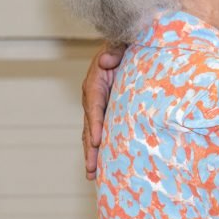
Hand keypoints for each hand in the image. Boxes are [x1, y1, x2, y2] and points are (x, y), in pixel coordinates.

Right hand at [82, 42, 124, 179]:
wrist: (128, 44)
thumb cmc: (126, 45)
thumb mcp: (121, 44)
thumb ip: (114, 50)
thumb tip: (106, 59)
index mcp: (95, 82)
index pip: (94, 105)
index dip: (95, 123)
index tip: (97, 141)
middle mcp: (93, 97)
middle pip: (90, 125)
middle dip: (90, 148)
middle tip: (91, 170)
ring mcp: (98, 106)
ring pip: (92, 133)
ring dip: (92, 154)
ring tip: (92, 175)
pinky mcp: (106, 111)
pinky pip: (101, 131)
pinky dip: (100, 148)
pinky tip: (102, 166)